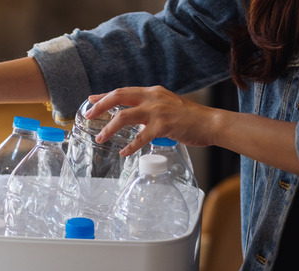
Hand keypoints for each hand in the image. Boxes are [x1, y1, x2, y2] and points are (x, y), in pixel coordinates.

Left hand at [84, 86, 218, 156]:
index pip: (122, 91)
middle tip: (87, 116)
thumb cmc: (188, 117)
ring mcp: (157, 111)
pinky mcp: (163, 126)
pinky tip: (123, 152)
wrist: (210, 122)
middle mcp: (152, 98)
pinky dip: (130, 146)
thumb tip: (131, 116)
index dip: (104, 96)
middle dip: (100, 106)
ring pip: (124, 117)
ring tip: (100, 138)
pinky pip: (140, 137)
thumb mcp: (166, 105)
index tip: (90, 100)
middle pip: (118, 97)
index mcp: (152, 92)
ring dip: (109, 128)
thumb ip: (149, 108)